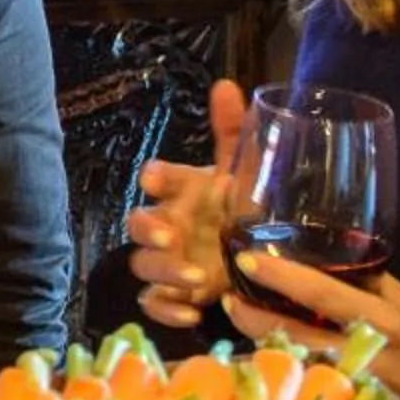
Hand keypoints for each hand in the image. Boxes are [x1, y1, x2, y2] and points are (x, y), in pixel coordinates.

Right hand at [123, 78, 248, 328]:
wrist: (262, 258)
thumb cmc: (247, 210)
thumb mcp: (247, 173)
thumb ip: (237, 133)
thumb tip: (226, 84)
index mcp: (186, 192)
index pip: (161, 177)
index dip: (156, 177)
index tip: (155, 179)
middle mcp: (170, 224)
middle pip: (137, 224)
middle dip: (148, 229)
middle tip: (170, 235)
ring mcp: (170, 262)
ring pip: (143, 265)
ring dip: (164, 271)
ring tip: (196, 279)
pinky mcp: (176, 296)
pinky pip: (155, 304)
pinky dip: (168, 311)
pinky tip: (193, 315)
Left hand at [221, 255, 399, 399]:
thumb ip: (372, 286)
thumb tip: (327, 261)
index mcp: (385, 321)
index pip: (325, 295)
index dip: (284, 278)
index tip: (248, 261)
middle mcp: (367, 355)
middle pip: (296, 336)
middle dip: (254, 317)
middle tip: (227, 297)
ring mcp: (357, 387)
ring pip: (297, 362)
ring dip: (264, 340)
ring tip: (239, 317)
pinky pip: (311, 384)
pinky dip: (287, 366)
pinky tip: (269, 354)